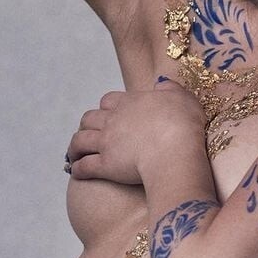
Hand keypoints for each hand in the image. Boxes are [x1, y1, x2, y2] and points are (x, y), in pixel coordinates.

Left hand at [66, 81, 206, 184]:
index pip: (108, 101)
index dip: (107, 108)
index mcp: (130, 103)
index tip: (108, 114)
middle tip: (89, 133)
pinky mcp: (105, 165)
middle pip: (89, 118)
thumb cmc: (183, 124)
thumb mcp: (183, 98)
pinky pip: (84, 167)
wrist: (174, 150)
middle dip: (86, 125)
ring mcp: (107, 143)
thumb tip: (161, 84)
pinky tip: (76, 173)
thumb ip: (170, 89)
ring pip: (80, 141)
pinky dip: (77, 169)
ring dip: (74, 147)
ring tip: (74, 154)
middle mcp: (113, 121)